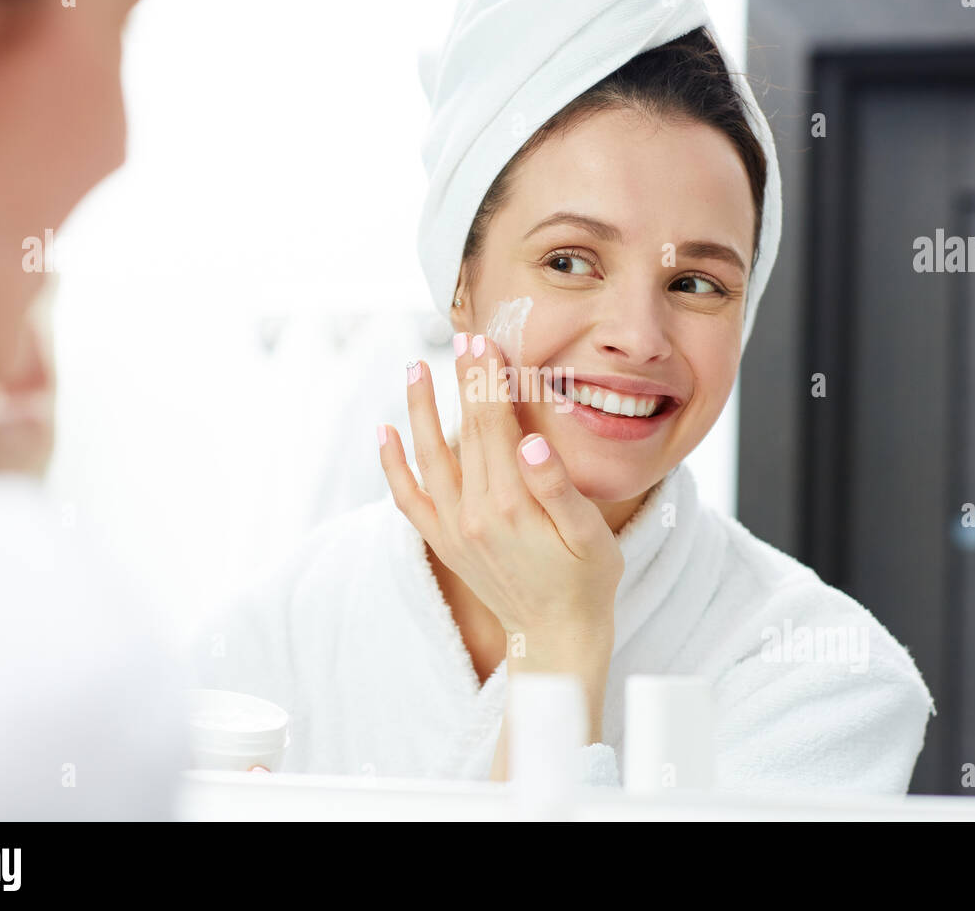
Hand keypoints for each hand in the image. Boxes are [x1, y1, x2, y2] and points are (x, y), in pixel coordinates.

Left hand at [377, 332, 622, 656]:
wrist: (555, 637)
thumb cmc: (586, 582)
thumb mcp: (589, 536)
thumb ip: (557, 487)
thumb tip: (528, 443)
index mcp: (512, 504)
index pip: (495, 426)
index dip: (489, 381)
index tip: (484, 343)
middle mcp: (473, 513)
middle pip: (465, 432)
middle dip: (463, 381)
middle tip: (461, 337)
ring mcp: (452, 528)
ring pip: (428, 456)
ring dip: (419, 410)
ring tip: (415, 368)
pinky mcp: (443, 541)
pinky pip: (407, 498)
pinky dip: (392, 465)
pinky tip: (385, 432)